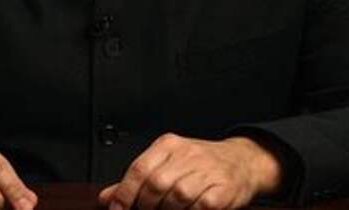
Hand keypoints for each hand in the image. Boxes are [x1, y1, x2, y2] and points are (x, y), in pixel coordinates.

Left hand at [97, 133, 282, 209]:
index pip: (140, 168)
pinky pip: (200, 206)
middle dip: (146, 206)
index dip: (125, 193)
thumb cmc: (200, 165)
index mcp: (169, 145)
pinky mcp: (223, 189)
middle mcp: (188, 154)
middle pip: (157, 184)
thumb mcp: (167, 164)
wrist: (242, 161)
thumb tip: (106, 198)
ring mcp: (208, 170)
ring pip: (178, 196)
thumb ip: (137, 181)